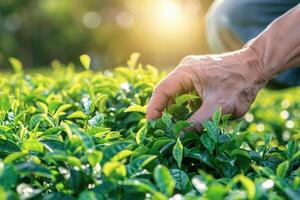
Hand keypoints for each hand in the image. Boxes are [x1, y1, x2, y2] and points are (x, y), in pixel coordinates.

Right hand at [146, 47, 268, 130]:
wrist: (257, 67)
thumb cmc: (240, 84)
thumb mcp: (219, 107)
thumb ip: (196, 123)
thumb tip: (178, 136)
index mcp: (185, 72)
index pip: (161, 91)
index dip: (154, 109)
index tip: (151, 125)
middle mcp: (185, 69)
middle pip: (167, 92)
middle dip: (164, 111)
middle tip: (162, 129)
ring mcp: (193, 72)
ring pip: (176, 93)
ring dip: (175, 109)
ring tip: (175, 126)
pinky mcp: (200, 77)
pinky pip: (186, 93)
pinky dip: (185, 106)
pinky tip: (190, 117)